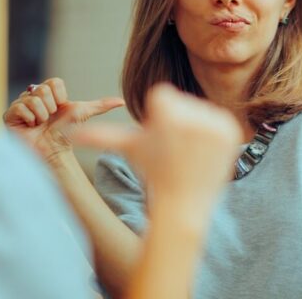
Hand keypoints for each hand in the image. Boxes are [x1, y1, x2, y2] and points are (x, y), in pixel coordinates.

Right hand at [3, 77, 124, 161]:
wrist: (53, 152)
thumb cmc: (66, 133)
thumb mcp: (82, 115)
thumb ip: (100, 106)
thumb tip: (121, 101)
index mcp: (47, 91)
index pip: (54, 82)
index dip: (60, 98)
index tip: (60, 110)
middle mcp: (32, 95)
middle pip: (43, 90)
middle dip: (51, 109)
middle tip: (48, 119)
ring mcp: (19, 104)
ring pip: (33, 100)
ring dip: (41, 116)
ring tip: (39, 125)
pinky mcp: (9, 115)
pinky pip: (20, 107)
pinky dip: (29, 119)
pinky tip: (30, 127)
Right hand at [71, 84, 243, 217]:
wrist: (183, 203)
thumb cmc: (152, 173)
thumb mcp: (128, 148)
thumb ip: (100, 135)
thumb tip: (70, 134)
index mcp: (165, 109)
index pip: (162, 97)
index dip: (158, 119)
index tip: (160, 141)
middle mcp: (190, 113)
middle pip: (180, 103)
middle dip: (176, 122)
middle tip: (174, 149)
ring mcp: (214, 123)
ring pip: (198, 111)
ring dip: (193, 128)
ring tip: (188, 152)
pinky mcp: (231, 131)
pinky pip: (218, 120)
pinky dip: (212, 134)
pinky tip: (203, 152)